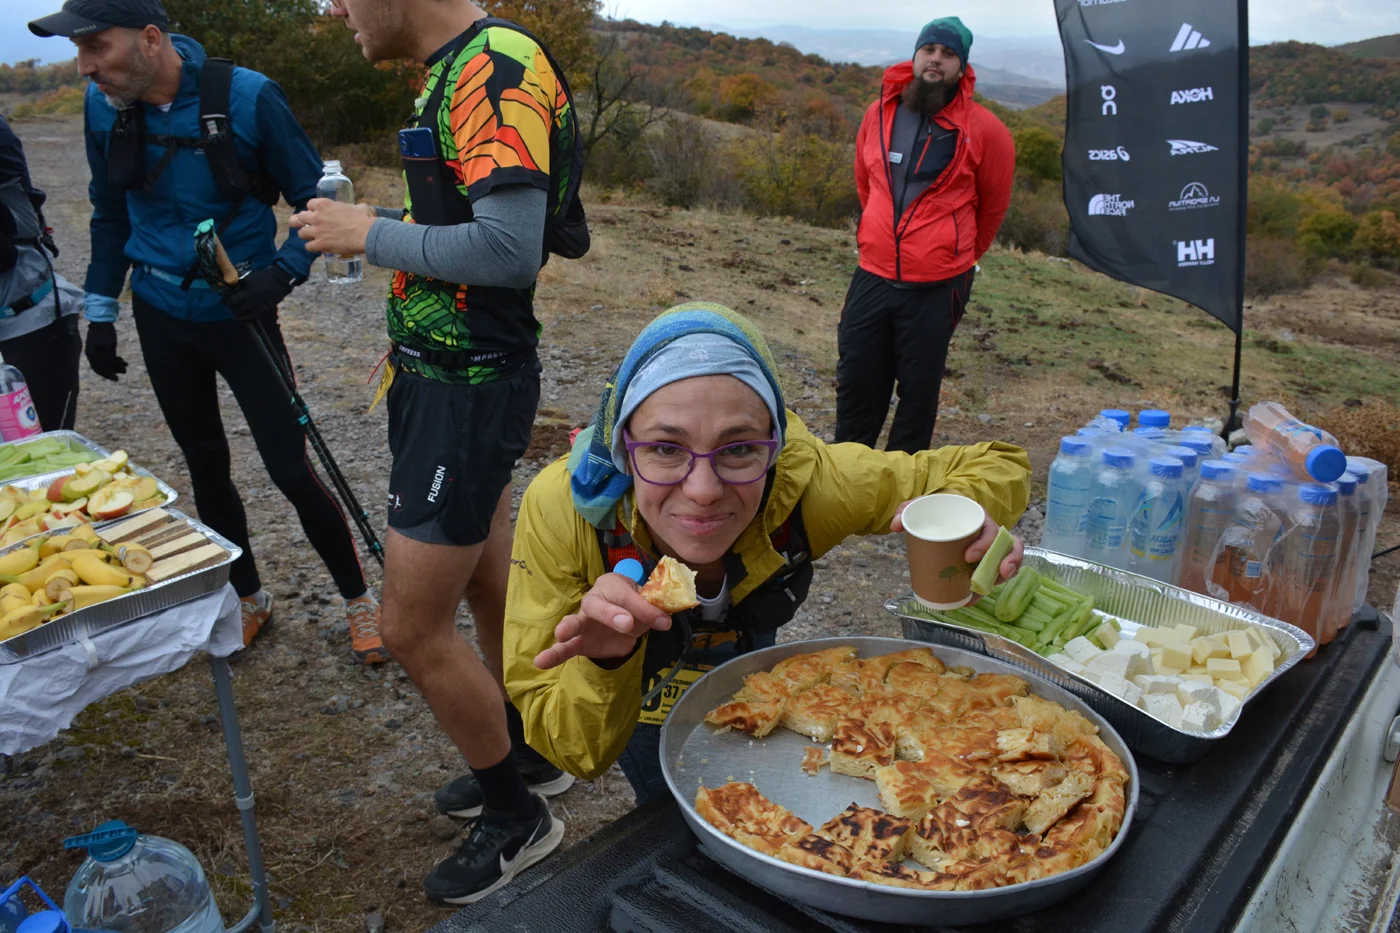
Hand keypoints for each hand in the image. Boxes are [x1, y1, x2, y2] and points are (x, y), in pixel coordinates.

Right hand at [84, 321, 126, 380]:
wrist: (102, 320)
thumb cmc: (105, 332)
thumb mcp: (110, 346)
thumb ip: (109, 359)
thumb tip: (110, 369)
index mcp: (91, 355)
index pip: (99, 369)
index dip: (108, 375)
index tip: (117, 379)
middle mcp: (91, 354)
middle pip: (103, 366)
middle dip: (114, 369)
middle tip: (125, 370)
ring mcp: (94, 350)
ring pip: (105, 361)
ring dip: (115, 364)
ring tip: (126, 365)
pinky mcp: (99, 346)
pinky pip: (106, 356)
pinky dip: (113, 358)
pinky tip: (121, 359)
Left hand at [222, 265, 294, 321]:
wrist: (280, 280)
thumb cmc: (264, 277)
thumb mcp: (250, 277)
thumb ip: (241, 284)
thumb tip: (231, 292)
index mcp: (246, 285)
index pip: (231, 294)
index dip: (226, 299)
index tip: (224, 301)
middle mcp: (251, 295)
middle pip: (234, 304)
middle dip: (230, 306)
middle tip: (230, 307)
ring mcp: (257, 303)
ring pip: (241, 312)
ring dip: (236, 313)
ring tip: (236, 312)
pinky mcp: (263, 309)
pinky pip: (250, 317)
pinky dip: (244, 319)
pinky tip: (241, 319)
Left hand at [289, 199, 374, 256]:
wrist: (366, 234)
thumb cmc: (363, 219)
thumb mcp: (357, 207)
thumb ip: (354, 207)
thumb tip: (361, 208)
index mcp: (324, 204)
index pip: (309, 204)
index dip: (312, 209)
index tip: (316, 213)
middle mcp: (317, 216)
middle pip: (299, 217)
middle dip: (301, 221)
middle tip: (306, 225)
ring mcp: (317, 231)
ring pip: (301, 233)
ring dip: (306, 235)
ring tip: (312, 238)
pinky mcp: (320, 244)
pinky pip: (308, 246)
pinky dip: (312, 247)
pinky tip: (318, 247)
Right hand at [534, 573, 672, 669]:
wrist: (625, 620)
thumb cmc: (634, 606)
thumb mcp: (647, 605)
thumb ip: (652, 610)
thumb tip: (664, 620)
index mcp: (613, 585)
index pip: (627, 595)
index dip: (644, 608)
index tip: (663, 622)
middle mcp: (594, 600)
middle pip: (598, 605)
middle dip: (611, 614)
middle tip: (627, 624)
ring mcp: (583, 620)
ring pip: (575, 622)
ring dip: (569, 627)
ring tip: (561, 634)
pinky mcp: (579, 641)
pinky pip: (565, 648)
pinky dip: (553, 654)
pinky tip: (540, 661)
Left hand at [891, 503, 1023, 594]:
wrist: (943, 514)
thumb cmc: (937, 511)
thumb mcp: (924, 506)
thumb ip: (908, 510)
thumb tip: (895, 525)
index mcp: (979, 518)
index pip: (990, 530)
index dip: (984, 544)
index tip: (967, 557)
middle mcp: (990, 533)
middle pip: (1007, 547)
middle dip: (1002, 562)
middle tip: (980, 575)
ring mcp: (992, 548)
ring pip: (1009, 560)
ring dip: (1004, 576)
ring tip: (986, 589)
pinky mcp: (987, 561)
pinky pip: (997, 574)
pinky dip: (988, 586)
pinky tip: (972, 598)